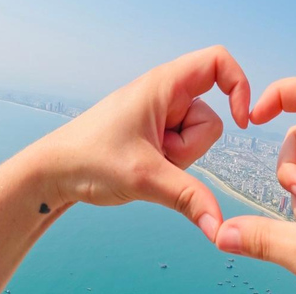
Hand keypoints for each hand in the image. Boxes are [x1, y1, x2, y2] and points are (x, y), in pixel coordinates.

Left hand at [27, 46, 249, 241]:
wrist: (54, 174)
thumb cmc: (90, 161)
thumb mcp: (146, 180)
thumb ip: (189, 199)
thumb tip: (220, 228)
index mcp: (162, 84)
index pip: (218, 62)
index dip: (239, 86)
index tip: (242, 122)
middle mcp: (164, 95)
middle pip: (210, 119)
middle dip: (190, 148)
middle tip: (154, 156)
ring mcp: (159, 117)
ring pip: (196, 141)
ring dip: (177, 160)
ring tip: (144, 162)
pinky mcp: (154, 136)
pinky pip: (181, 152)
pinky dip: (169, 166)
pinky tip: (141, 169)